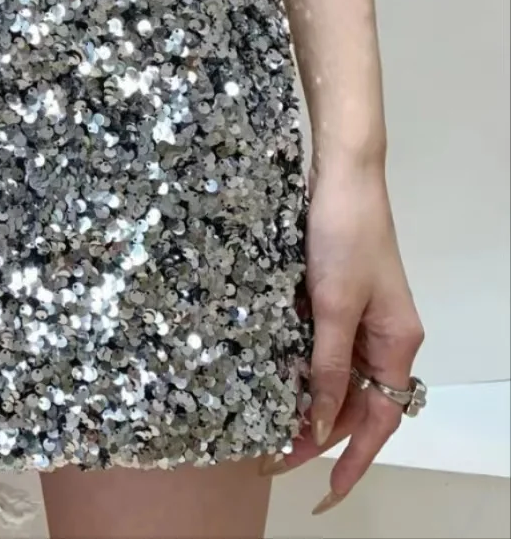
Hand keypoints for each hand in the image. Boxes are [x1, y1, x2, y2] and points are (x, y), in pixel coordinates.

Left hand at [271, 160, 423, 515]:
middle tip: (274, 458)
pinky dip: (302, 366)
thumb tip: (323, 427)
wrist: (339, 170)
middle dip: (320, 434)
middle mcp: (383, 333)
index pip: (379, 419)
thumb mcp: (334, 304)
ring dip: (309, 402)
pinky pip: (322, 344)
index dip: (353, 460)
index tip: (326, 494)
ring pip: (337, 375)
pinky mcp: (333, 292)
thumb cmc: (343, 233)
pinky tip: (273, 377)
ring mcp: (359, 312)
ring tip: (269, 427)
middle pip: (356, 401)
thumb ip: (328, 366)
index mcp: (397, 341)